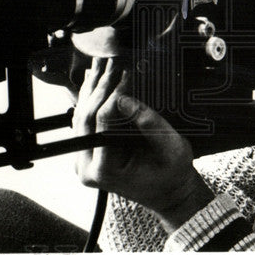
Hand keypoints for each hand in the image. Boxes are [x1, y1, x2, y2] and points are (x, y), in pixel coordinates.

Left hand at [73, 58, 213, 231]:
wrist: (169, 192)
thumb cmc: (173, 174)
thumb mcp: (172, 148)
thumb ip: (150, 123)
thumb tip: (124, 98)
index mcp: (105, 170)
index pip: (102, 123)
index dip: (114, 94)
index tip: (127, 73)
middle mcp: (87, 168)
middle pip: (85, 118)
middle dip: (101, 86)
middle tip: (114, 62)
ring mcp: (83, 160)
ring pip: (81, 117)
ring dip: (92, 89)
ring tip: (102, 63)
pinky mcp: (88, 151)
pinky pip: (84, 121)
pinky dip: (91, 98)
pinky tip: (94, 78)